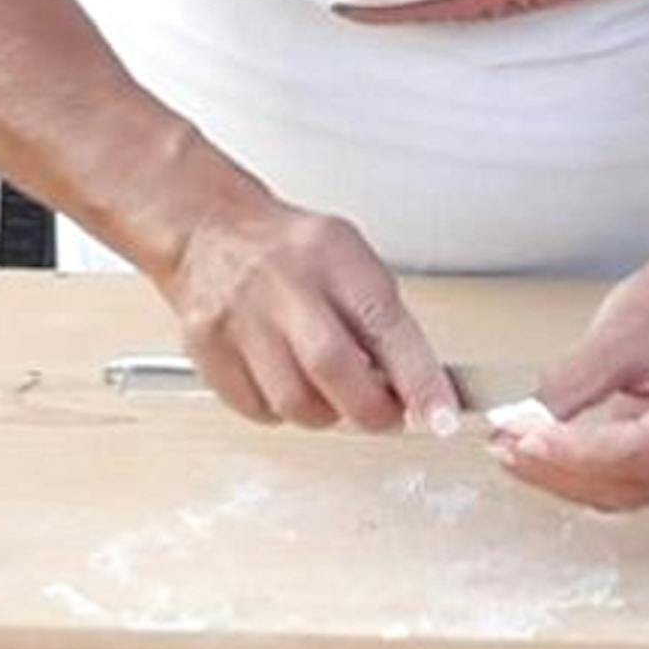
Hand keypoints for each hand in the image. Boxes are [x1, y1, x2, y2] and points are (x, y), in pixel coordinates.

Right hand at [160, 191, 453, 431]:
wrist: (208, 231)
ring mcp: (241, 318)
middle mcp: (284, 284)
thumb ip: (380, 319)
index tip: (440, 416)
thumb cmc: (290, 251)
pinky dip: (283, 412)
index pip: (384, 323)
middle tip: (385, 416)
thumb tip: (416, 387)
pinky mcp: (208, 348)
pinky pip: (258, 410)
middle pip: (333, 368)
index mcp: (332, 256)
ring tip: (330, 392)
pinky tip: (287, 383)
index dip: (419, 378)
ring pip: (295, 402)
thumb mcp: (348, 258)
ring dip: (326, 414)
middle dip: (371, 410)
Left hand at [495, 262, 648, 511]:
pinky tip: (537, 456)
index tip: (525, 438)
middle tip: (507, 442)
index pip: (637, 452)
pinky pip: (617, 487)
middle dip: (559, 467)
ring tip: (510, 449)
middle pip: (626, 481)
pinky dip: (574, 475)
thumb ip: (569, 387)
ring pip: (617, 493)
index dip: (574, 452)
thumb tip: (520, 424)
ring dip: (559, 477)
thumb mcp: (616, 337)